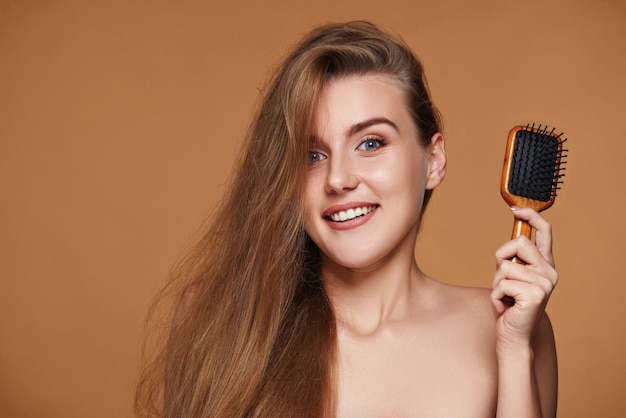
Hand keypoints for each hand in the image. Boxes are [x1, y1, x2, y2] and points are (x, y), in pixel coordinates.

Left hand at [491, 207, 557, 347]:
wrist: (514, 335)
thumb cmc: (509, 305)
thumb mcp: (512, 277)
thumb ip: (514, 259)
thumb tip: (510, 240)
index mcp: (545, 264)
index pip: (544, 232)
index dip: (531, 217)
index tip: (516, 209)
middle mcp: (549, 272)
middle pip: (518, 243)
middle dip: (501, 259)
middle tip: (504, 281)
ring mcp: (544, 283)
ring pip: (505, 266)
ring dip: (496, 283)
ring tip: (505, 297)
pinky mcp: (534, 295)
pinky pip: (501, 283)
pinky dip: (495, 296)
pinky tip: (505, 307)